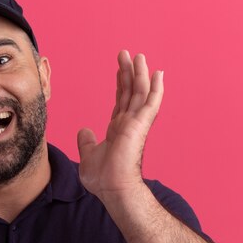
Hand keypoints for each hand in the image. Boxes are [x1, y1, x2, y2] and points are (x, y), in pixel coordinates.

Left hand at [77, 51, 162, 201]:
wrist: (112, 188)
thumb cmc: (102, 178)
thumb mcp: (88, 156)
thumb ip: (86, 142)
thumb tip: (84, 130)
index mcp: (117, 129)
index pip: (121, 101)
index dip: (121, 84)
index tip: (120, 69)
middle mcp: (129, 124)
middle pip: (130, 92)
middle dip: (128, 72)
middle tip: (126, 54)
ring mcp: (136, 124)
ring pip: (140, 92)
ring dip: (140, 73)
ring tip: (138, 56)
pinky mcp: (141, 126)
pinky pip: (151, 103)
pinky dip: (156, 88)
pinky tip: (159, 73)